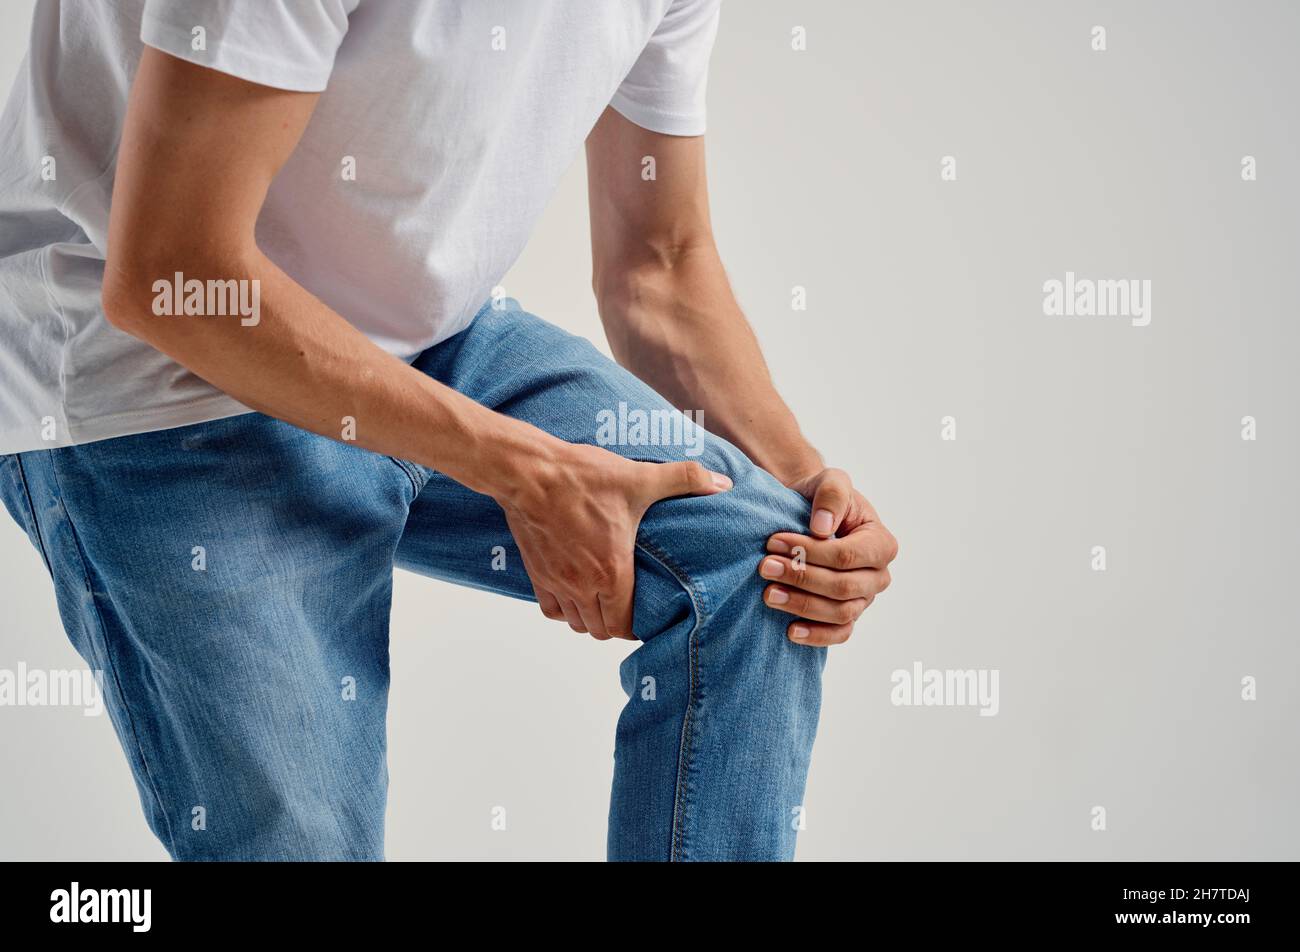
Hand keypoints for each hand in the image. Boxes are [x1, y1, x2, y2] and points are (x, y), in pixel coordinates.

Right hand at [502, 442, 731, 639]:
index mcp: (611, 572)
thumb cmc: (582, 478)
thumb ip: (684, 479)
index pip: (625, 625)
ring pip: (576, 623)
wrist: (530, 473)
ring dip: (592, 618)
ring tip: (605, 602)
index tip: (647, 616)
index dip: (638, 626)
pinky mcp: (537, 573)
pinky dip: (564, 610)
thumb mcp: (639, 478)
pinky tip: (575, 593)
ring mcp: (557, 582)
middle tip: (630, 609)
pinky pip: (550, 609)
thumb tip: (722, 482)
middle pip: (600, 630)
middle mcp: (583, 585)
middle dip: (617, 625)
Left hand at [760, 467, 896, 645]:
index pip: (846, 556)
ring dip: (802, 605)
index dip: (810, 552)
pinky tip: (790, 631)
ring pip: (840, 613)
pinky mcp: (847, 616)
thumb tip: (822, 528)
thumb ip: (831, 494)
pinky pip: (839, 634)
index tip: (774, 542)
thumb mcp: (830, 480)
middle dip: (801, 578)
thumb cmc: (821, 498)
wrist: (808, 515)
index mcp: (881, 543)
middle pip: (843, 587)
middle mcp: (878, 575)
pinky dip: (817, 636)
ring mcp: (864, 599)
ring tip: (769, 594)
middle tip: (764, 567)